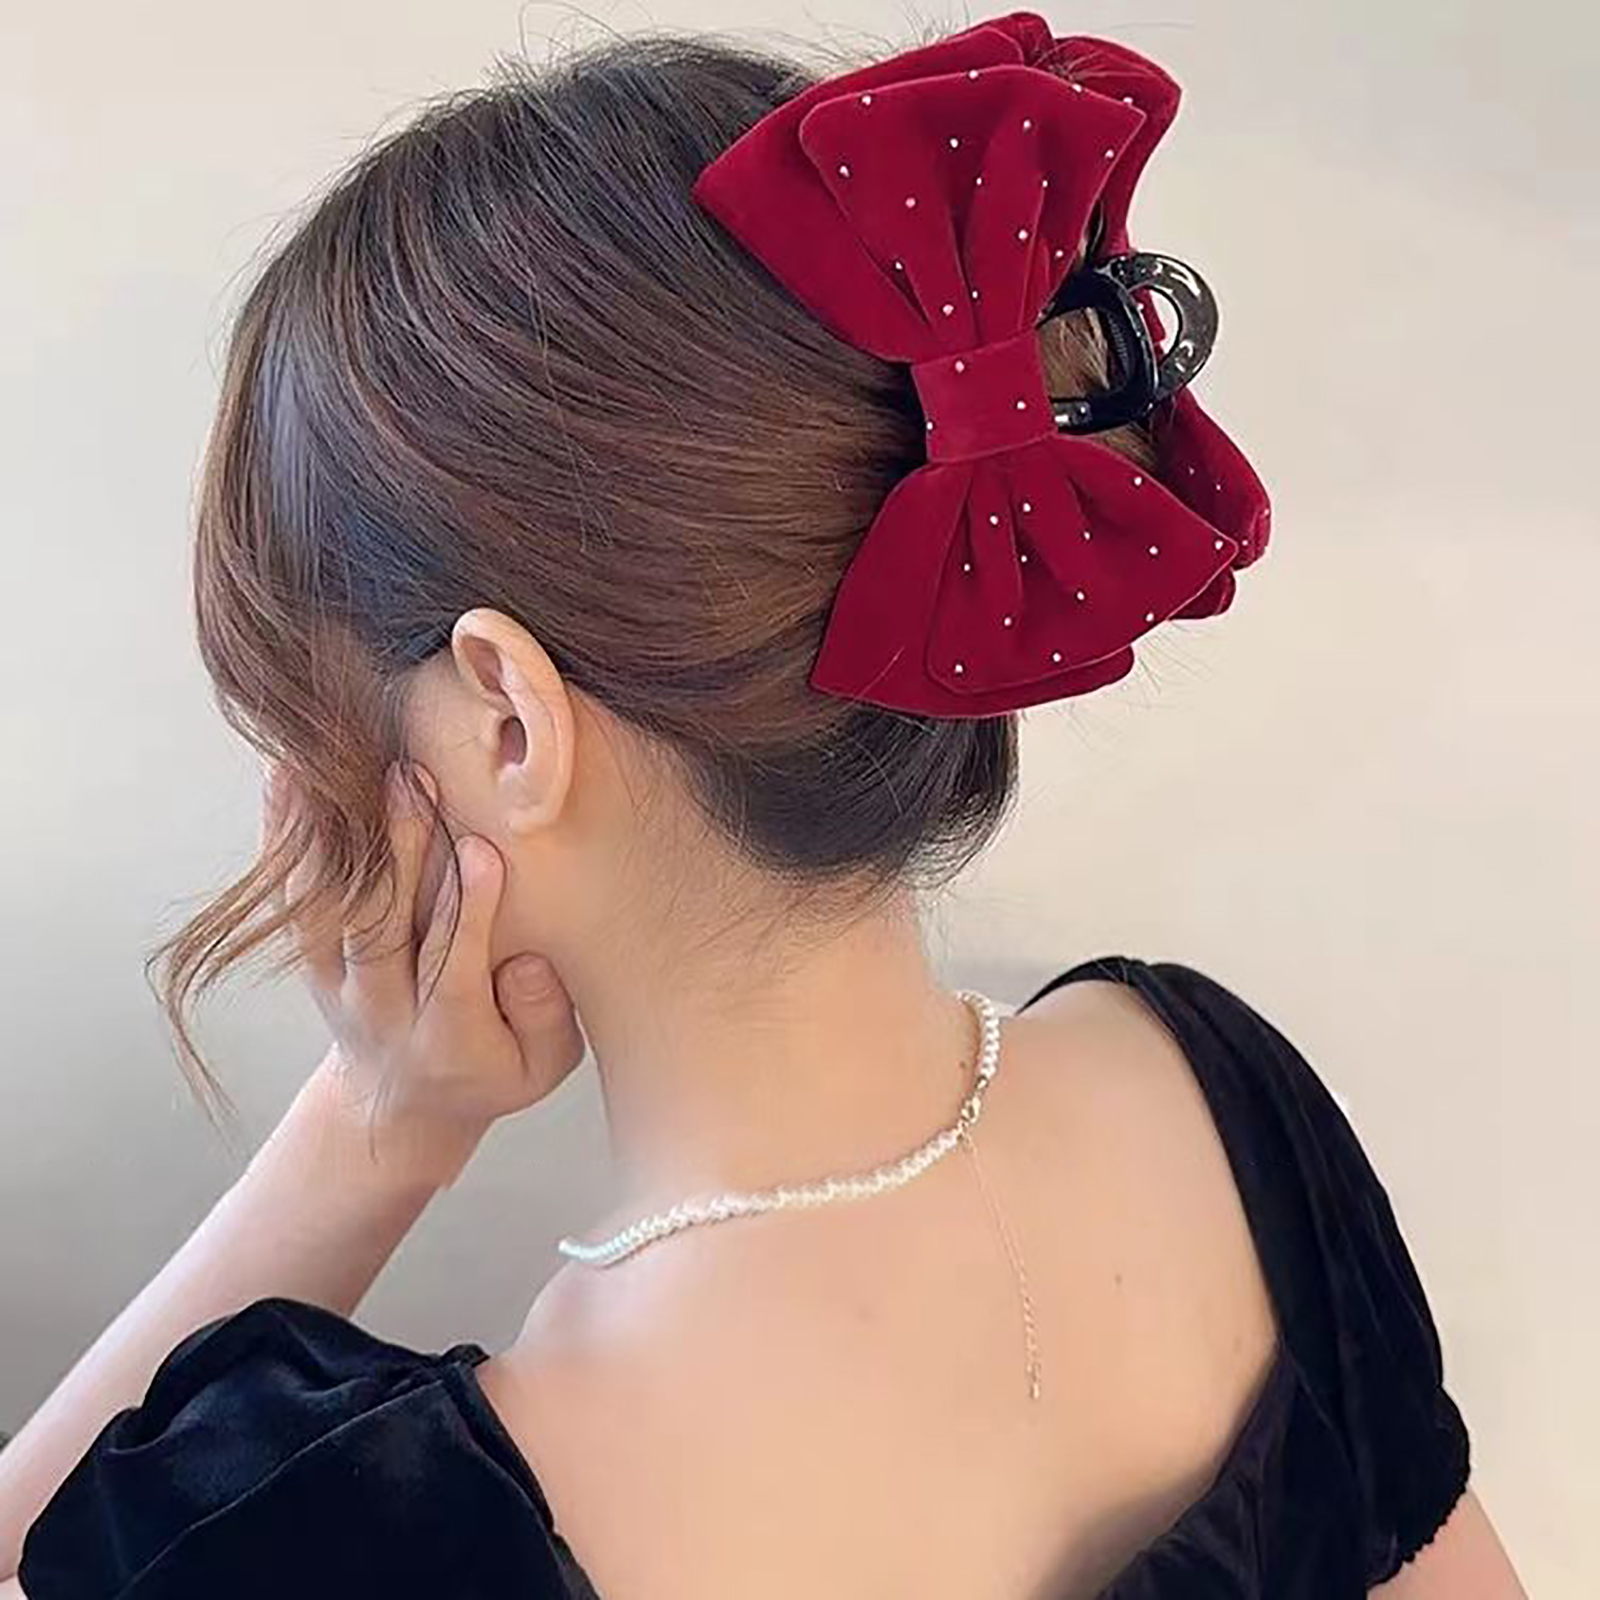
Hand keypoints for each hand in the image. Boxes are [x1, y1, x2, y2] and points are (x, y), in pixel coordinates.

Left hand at [269, 762, 585, 1184]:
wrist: (396, 1110)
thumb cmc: (487, 1073)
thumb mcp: (542, 1068)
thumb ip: (546, 1018)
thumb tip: (527, 963)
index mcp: (448, 1039)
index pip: (456, 969)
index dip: (470, 910)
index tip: (482, 851)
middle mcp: (382, 1010)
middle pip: (383, 930)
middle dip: (400, 852)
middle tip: (414, 783)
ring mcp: (338, 985)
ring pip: (330, 910)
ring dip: (337, 837)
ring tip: (344, 769)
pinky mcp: (311, 963)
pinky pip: (293, 899)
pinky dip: (284, 839)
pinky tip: (284, 778)